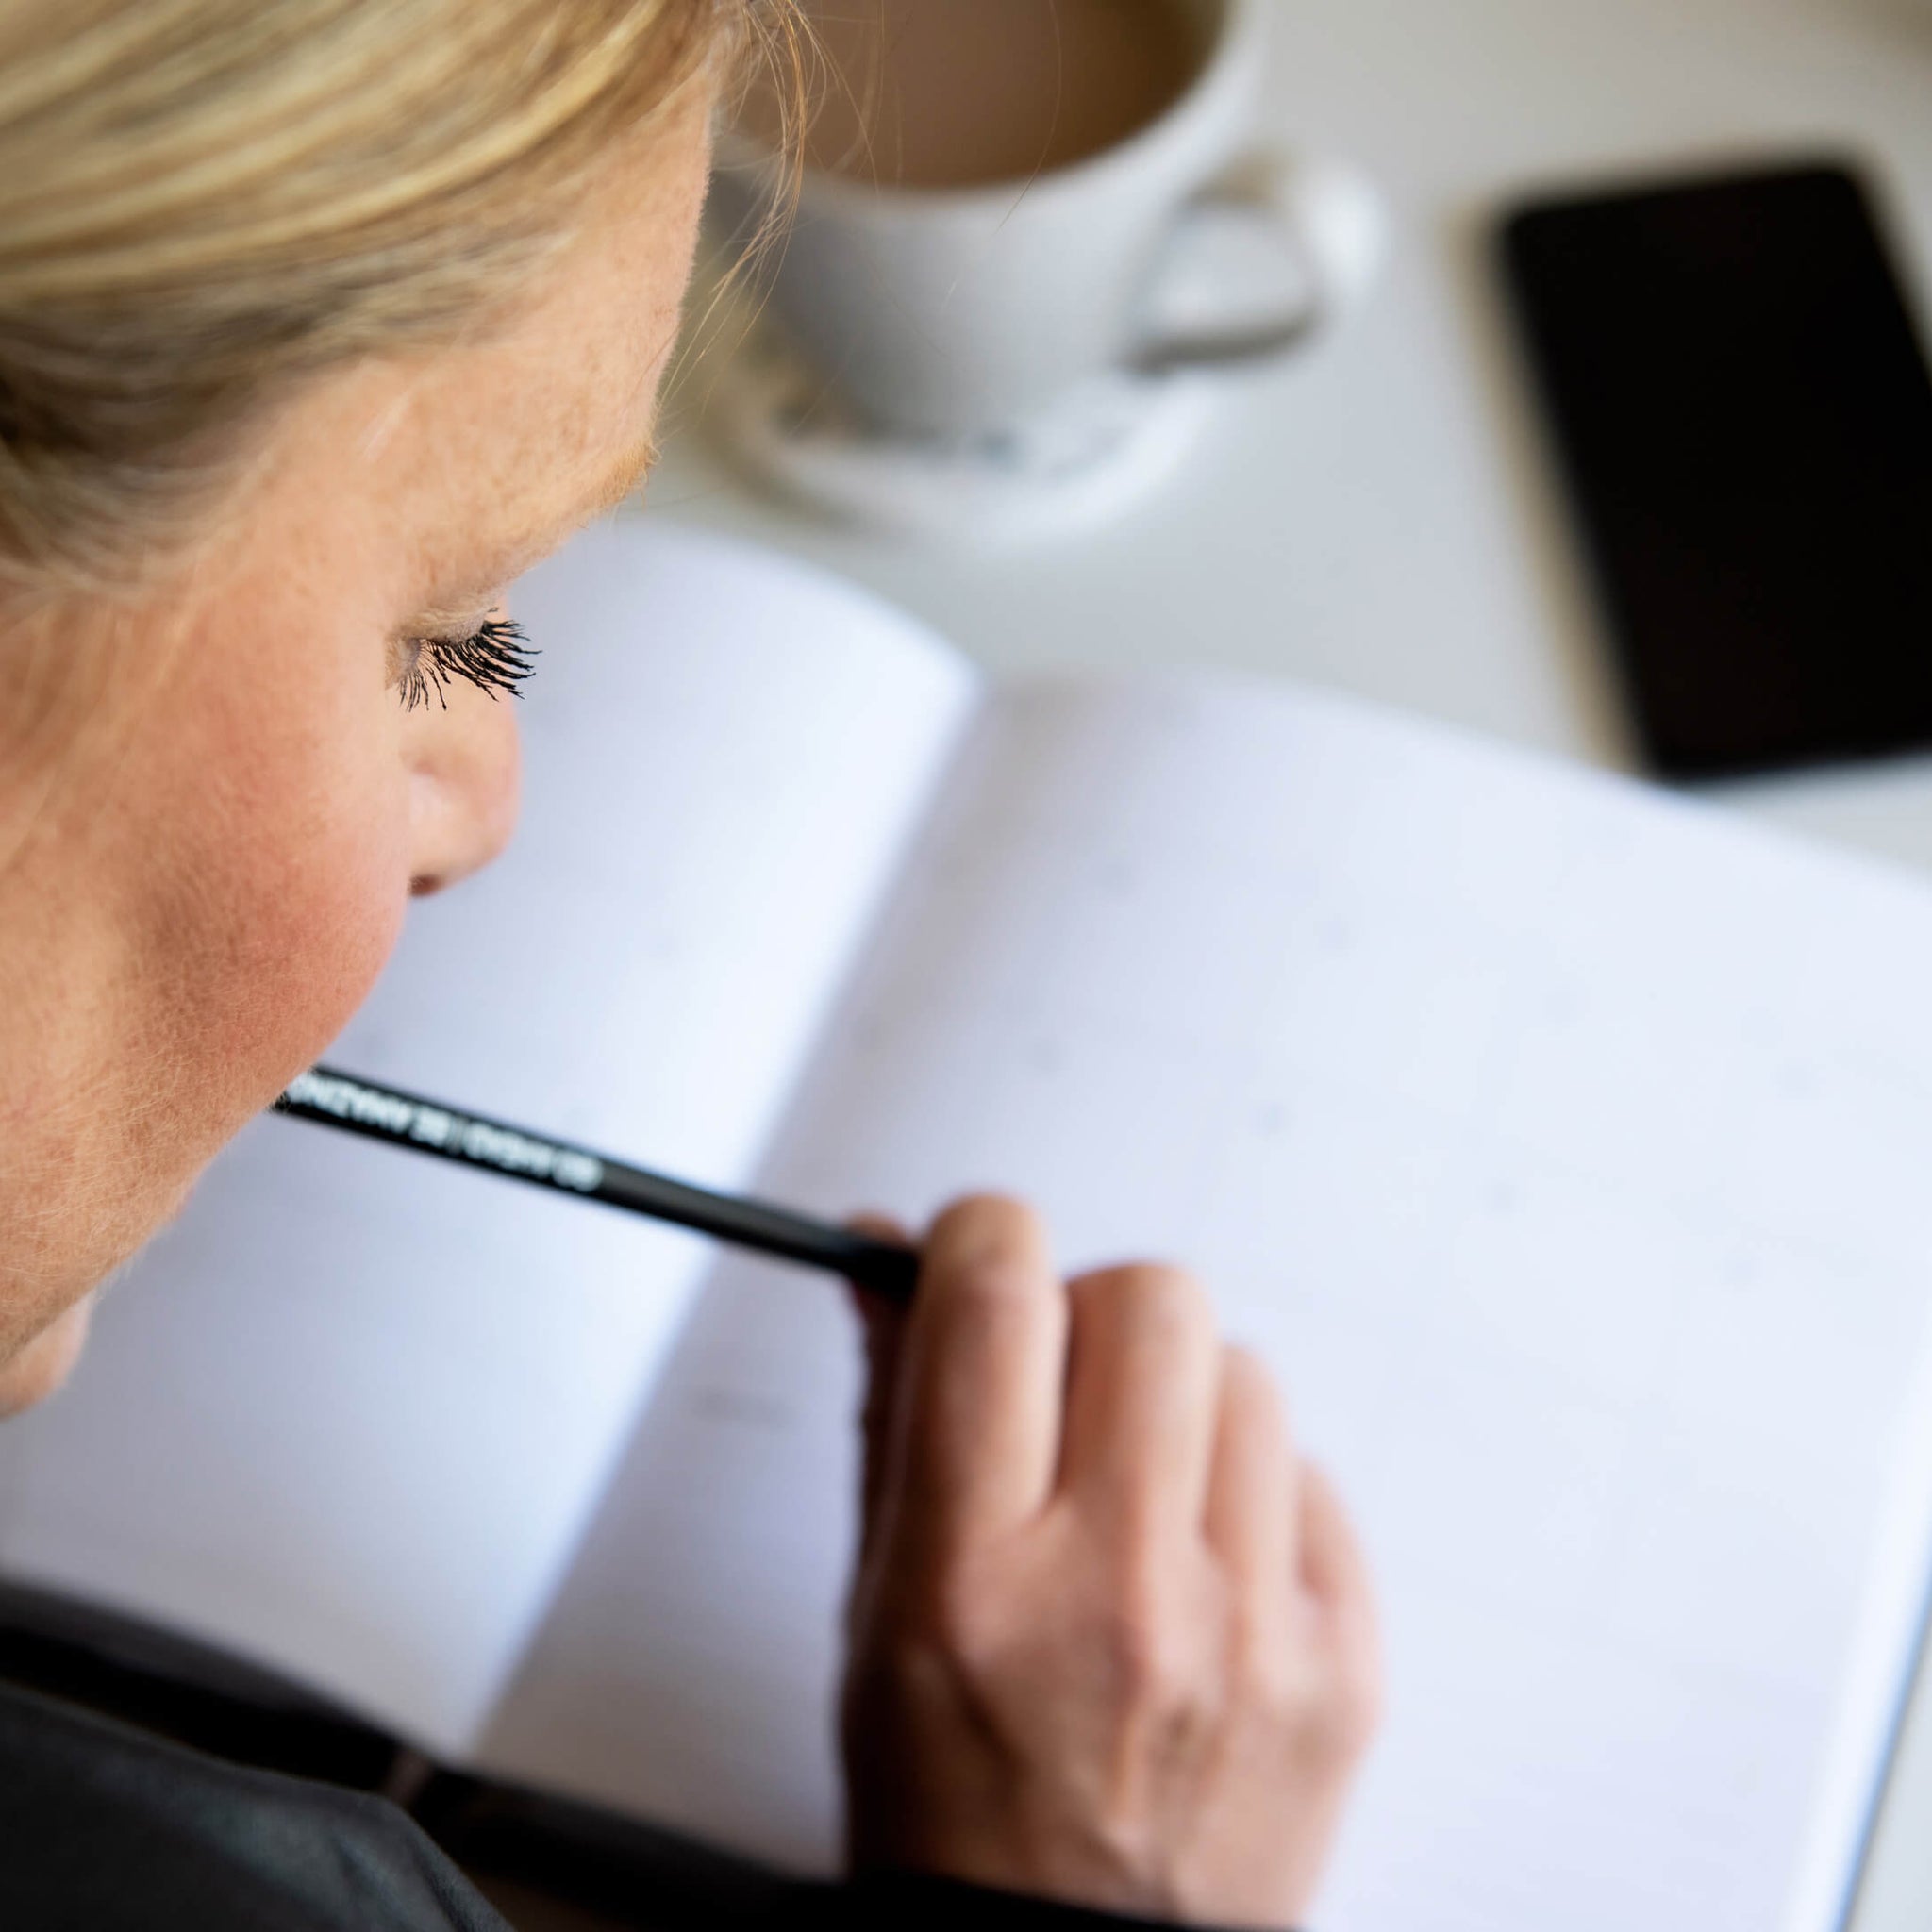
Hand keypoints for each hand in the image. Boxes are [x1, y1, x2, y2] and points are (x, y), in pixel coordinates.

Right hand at [841, 1197, 1379, 1927]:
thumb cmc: (954, 1817)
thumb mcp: (874, 1613)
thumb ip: (890, 1416)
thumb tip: (887, 1265)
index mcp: (971, 1581)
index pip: (996, 1301)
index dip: (983, 1237)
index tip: (979, 1252)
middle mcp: (1119, 1598)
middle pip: (1152, 1298)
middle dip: (1093, 1307)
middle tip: (1064, 1374)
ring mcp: (1250, 1636)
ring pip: (1245, 1370)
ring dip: (1180, 1400)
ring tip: (1138, 1493)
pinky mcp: (1346, 1669)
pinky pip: (1314, 1474)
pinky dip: (1254, 1492)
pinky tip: (1203, 1567)